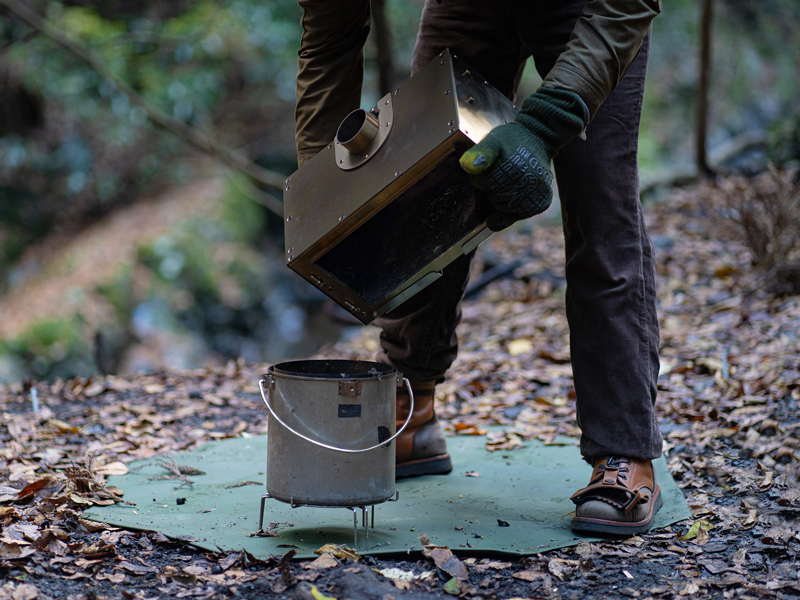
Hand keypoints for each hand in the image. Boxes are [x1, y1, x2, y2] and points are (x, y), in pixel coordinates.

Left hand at [460, 87, 588, 230]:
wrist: (538, 139)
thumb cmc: (510, 141)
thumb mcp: (493, 141)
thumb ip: (479, 153)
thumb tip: (467, 166)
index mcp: (513, 168)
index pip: (482, 184)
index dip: (483, 175)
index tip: (494, 163)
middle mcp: (527, 184)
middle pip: (493, 198)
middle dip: (493, 187)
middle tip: (504, 170)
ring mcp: (536, 195)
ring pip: (503, 209)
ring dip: (502, 197)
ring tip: (512, 179)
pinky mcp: (541, 203)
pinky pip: (515, 215)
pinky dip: (511, 208)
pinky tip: (516, 193)